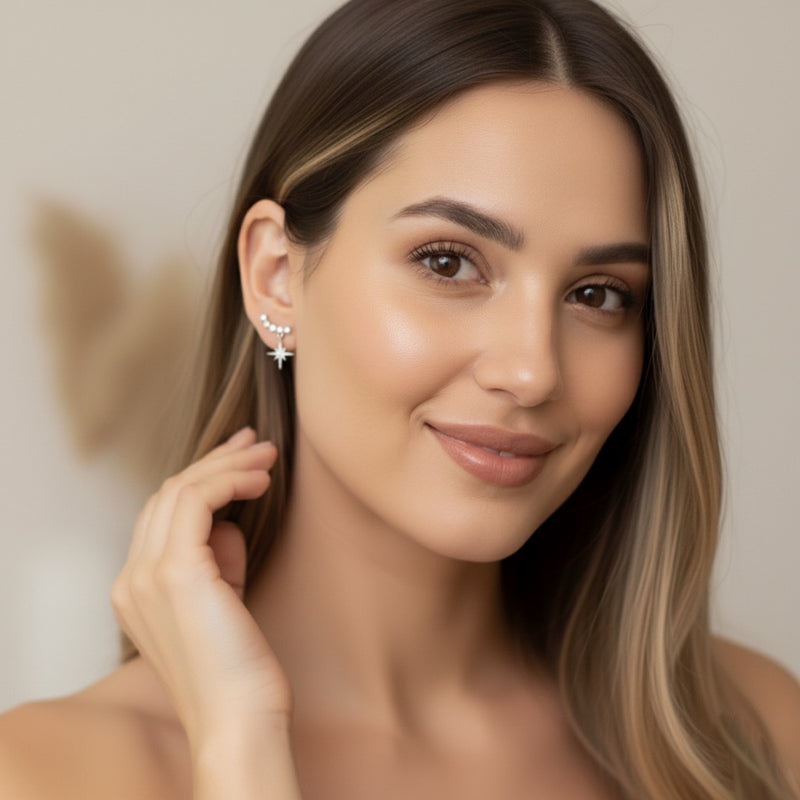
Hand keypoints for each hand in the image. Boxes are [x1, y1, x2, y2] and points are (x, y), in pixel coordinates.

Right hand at [110, 427, 292, 750]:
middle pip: (168, 493)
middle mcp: (131, 578)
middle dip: (216, 460)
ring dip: (228, 465)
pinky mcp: (175, 573)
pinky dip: (230, 480)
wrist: (239, 718)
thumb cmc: (240, 666)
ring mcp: (146, 575)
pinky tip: (261, 480)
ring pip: (180, 489)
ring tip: (268, 456)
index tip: (242, 457)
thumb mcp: (223, 599)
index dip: (203, 476)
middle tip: (256, 442)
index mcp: (136, 587)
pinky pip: (196, 500)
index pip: (162, 513)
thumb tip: (228, 521)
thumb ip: (217, 558)